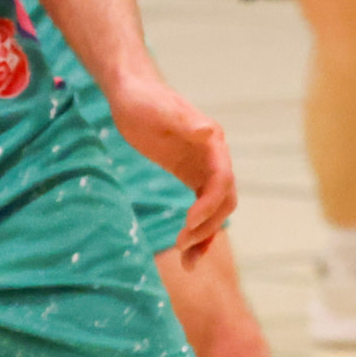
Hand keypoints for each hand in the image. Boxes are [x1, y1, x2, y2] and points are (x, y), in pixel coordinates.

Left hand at [105, 74, 237, 252]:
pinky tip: (185, 251)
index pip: (223, 180)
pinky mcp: (190, 176)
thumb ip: (185, 122)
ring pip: (215, 210)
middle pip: (224, 201)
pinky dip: (197, 230)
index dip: (209, 204)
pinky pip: (201, 209)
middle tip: (181, 244)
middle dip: (207, 225)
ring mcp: (203, 168)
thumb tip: (210, 132)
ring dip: (205, 236)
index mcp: (212, 142)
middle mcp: (214, 157)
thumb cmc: (144, 99)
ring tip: (187, 263)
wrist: (131, 94)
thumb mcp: (160, 110)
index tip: (187, 223)